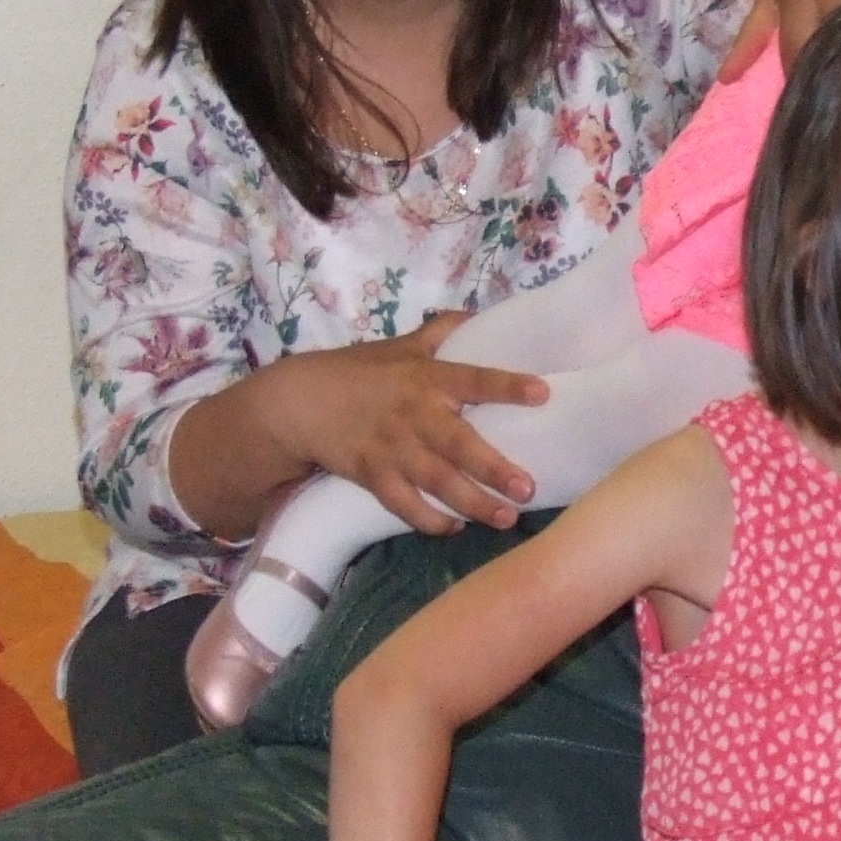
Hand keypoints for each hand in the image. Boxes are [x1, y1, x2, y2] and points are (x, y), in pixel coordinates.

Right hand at [248, 313, 547, 535]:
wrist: (298, 402)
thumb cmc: (358, 372)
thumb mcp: (400, 345)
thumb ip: (441, 332)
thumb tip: (476, 313)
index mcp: (426, 378)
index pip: (474, 379)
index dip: (507, 385)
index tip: (542, 393)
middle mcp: (414, 414)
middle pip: (459, 444)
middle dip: (494, 468)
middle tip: (528, 489)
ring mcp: (392, 448)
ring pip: (436, 481)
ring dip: (472, 503)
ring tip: (505, 518)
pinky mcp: (370, 475)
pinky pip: (402, 503)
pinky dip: (427, 518)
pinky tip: (452, 528)